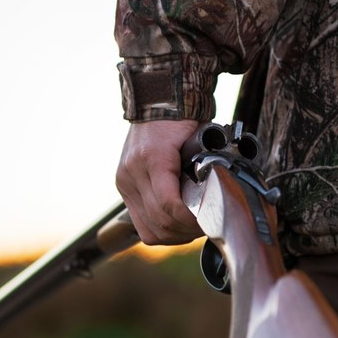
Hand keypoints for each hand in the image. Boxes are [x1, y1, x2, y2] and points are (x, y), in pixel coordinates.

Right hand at [115, 119, 203, 244]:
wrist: (156, 103)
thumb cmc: (181, 121)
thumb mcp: (198, 140)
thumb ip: (202, 169)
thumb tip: (215, 200)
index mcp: (152, 158)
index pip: (170, 204)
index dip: (191, 219)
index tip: (209, 219)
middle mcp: (133, 172)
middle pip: (159, 221)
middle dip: (187, 230)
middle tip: (207, 225)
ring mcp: (125, 181)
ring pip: (149, 229)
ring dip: (174, 234)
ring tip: (192, 229)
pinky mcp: (123, 187)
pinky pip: (141, 224)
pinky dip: (160, 231)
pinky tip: (175, 226)